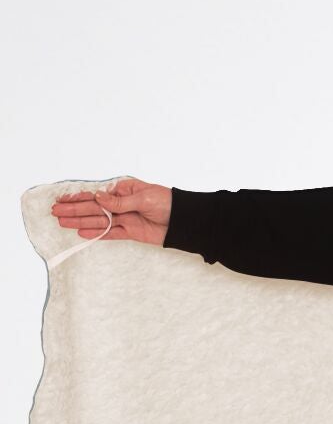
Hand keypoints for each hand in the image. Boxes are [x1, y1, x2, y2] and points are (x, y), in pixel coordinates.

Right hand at [51, 177, 171, 246]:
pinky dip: (97, 233)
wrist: (185, 221)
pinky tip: (83, 233)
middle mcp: (121, 204)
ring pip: (99, 221)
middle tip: (55, 213)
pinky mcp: (131, 232)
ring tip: (63, 223)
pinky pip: (111, 233)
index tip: (62, 200)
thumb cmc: (168, 203)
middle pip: (93, 208)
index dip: (78, 198)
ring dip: (81, 222)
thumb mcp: (144, 198)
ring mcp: (125, 218)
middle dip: (74, 210)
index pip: (96, 194)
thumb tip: (98, 197)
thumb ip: (120, 201)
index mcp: (123, 190)